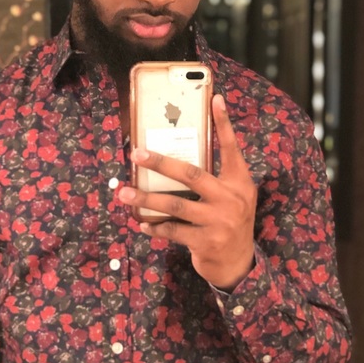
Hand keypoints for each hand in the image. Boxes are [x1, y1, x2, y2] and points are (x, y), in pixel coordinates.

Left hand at [118, 94, 256, 291]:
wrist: (239, 264)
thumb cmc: (229, 222)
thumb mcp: (231, 197)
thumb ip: (214, 179)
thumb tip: (175, 160)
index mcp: (239, 182)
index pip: (231, 147)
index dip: (223, 123)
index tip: (214, 98)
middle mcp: (232, 198)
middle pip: (191, 174)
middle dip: (160, 163)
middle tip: (136, 153)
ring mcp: (219, 221)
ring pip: (174, 204)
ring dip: (145, 199)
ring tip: (124, 193)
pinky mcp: (206, 241)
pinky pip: (172, 230)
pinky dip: (154, 226)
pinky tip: (141, 222)